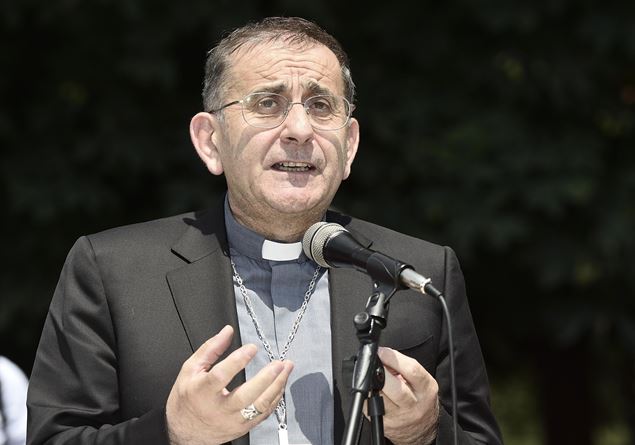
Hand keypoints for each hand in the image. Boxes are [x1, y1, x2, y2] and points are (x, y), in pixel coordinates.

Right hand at [165, 325, 293, 444]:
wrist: (184, 432)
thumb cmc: (187, 399)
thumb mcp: (190, 370)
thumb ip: (210, 349)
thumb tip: (227, 332)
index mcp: (202, 392)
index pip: (221, 376)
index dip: (238, 361)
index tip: (252, 348)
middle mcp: (218, 409)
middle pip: (246, 395)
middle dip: (266, 378)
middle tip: (279, 363)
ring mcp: (232, 421)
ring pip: (259, 406)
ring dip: (277, 386)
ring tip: (286, 369)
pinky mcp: (242, 428)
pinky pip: (263, 414)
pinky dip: (275, 399)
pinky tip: (280, 385)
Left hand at [375, 347, 438, 444]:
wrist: (423, 429)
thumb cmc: (420, 400)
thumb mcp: (421, 382)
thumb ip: (404, 368)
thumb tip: (382, 356)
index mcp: (426, 389)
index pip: (412, 370)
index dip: (393, 358)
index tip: (382, 351)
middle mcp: (414, 405)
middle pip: (395, 389)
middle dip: (381, 373)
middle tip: (373, 363)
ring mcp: (400, 417)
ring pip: (379, 399)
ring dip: (371, 386)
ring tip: (372, 379)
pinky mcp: (386, 426)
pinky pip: (369, 408)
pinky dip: (366, 397)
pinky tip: (370, 392)